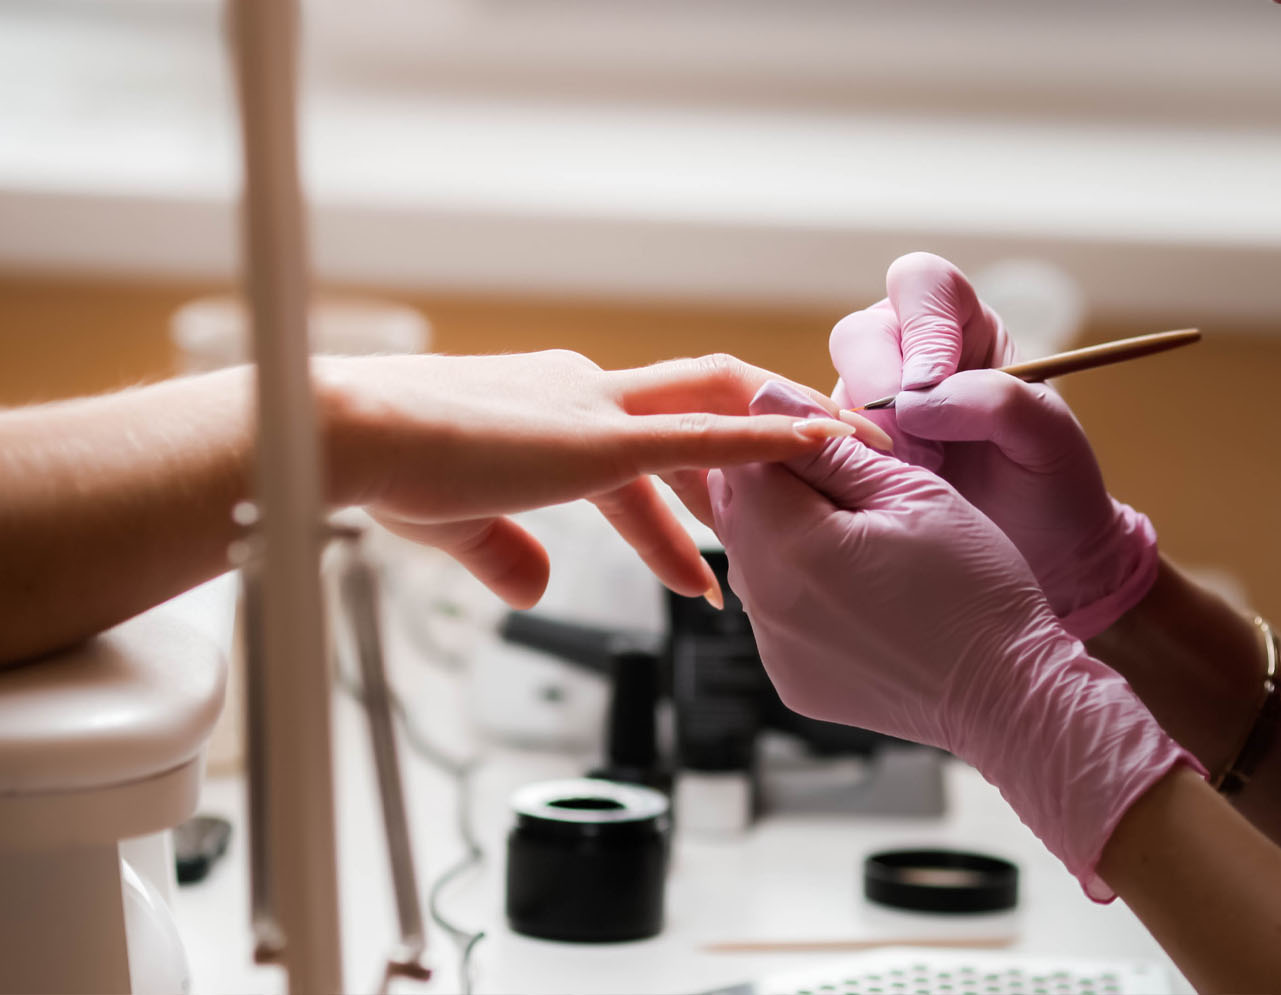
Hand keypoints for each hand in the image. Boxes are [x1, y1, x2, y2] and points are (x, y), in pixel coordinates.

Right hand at [316, 350, 887, 608]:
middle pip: (702, 403)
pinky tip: (828, 443)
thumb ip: (507, 553)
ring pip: (720, 403)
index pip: (640, 459)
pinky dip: (775, 437)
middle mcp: (585, 394)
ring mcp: (597, 408)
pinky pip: (711, 433)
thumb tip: (540, 590)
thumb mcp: (460, 521)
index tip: (702, 571)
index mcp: (553, 412)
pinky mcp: (601, 437)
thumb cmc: (390, 470)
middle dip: (762, 442)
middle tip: (823, 479)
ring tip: (853, 464)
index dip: (677, 517)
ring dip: (786, 433)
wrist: (350, 437)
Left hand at [708, 381, 1197, 897]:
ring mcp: (773, 645)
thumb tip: (768, 401)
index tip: (835, 441)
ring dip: (788, 534)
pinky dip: (799, 589)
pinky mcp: (789, 676)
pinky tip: (857, 590)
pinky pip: (772, 611)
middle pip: (737, 509)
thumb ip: (830, 446)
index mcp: (792, 544)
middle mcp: (765, 600)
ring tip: (861, 538)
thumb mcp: (912, 492)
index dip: (787, 436)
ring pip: (752, 558)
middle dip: (780, 483)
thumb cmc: (975, 587)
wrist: (1007, 693)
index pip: (745, 458)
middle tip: (848, 483)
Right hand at [829, 253, 1156, 638]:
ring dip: (860, 438)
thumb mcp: (1049, 440)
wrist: (1036, 559)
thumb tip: (915, 399)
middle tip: (922, 453)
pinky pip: (810, 440)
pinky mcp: (839, 450)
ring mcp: (865, 403)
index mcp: (963, 329)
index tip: (932, 385)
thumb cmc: (1050, 489)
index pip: (923, 285)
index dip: (920, 327)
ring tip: (910, 479)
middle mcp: (906, 354)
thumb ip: (998, 402)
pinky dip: (836, 466)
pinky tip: (876, 495)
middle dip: (881, 392)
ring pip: (825, 387)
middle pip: (860, 335)